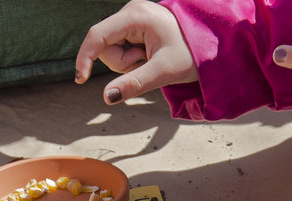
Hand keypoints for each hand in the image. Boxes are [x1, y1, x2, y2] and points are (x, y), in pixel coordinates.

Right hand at [74, 0, 197, 104]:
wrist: (210, 47)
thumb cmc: (192, 55)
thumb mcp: (163, 71)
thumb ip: (134, 84)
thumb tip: (107, 97)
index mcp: (135, 14)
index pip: (98, 35)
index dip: (85, 57)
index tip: (80, 80)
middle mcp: (130, 12)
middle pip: (104, 46)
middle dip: (122, 63)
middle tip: (147, 63)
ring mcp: (132, 20)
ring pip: (112, 51)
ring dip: (128, 64)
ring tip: (151, 59)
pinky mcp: (134, 29)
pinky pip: (121, 50)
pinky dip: (133, 60)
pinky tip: (149, 57)